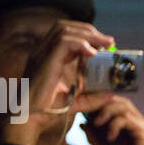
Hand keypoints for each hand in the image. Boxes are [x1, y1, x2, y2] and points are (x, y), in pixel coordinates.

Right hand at [6, 21, 114, 144]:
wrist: (31, 118)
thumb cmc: (48, 111)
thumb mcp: (77, 102)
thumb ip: (93, 98)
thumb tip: (112, 95)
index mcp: (48, 57)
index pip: (66, 34)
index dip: (86, 35)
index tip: (105, 44)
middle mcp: (43, 51)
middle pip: (65, 26)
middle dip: (89, 30)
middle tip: (109, 41)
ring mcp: (42, 53)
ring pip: (64, 29)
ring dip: (88, 34)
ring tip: (105, 43)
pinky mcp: (45, 60)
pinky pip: (63, 41)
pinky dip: (80, 43)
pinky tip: (93, 53)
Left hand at [80, 96, 143, 144]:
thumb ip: (95, 137)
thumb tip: (82, 124)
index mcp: (125, 122)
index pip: (110, 102)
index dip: (95, 101)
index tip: (81, 106)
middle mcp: (134, 119)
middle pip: (116, 99)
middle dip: (99, 102)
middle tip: (86, 110)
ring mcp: (140, 123)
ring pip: (122, 105)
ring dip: (105, 112)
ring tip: (97, 124)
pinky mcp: (143, 129)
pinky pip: (126, 119)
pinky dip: (114, 126)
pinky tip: (110, 138)